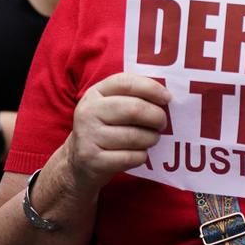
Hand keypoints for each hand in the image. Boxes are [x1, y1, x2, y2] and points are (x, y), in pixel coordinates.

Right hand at [65, 73, 170, 193]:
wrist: (77, 162)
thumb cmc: (104, 128)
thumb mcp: (110, 106)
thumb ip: (132, 96)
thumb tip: (166, 96)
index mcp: (95, 93)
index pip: (126, 82)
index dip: (151, 88)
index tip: (167, 98)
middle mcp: (89, 112)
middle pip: (134, 109)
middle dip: (156, 117)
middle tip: (163, 123)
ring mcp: (88, 136)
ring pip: (134, 136)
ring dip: (151, 138)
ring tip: (152, 139)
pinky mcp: (93, 160)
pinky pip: (130, 157)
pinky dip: (141, 156)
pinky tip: (140, 154)